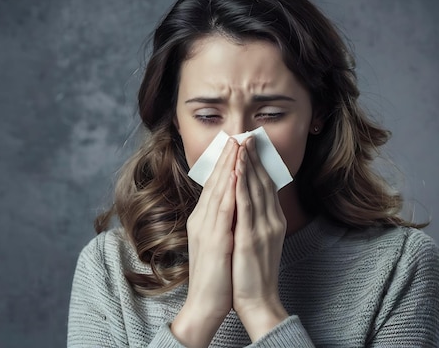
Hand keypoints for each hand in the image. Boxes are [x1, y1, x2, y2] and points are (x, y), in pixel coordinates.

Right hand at [171, 138, 238, 346]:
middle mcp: (202, 220)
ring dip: (228, 166)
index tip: (235, 145)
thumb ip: (222, 223)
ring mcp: (205, 229)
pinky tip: (235, 174)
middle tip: (237, 134)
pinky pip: (222, 210)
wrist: (205, 304)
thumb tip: (234, 206)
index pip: (215, 186)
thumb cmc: (216, 276)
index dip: (225, 164)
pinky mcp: (213, 240)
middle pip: (215, 182)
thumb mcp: (219, 243)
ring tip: (237, 145)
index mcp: (204, 220)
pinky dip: (228, 190)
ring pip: (218, 190)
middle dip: (227, 157)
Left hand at [232, 136, 288, 340]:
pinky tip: (237, 169)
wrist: (258, 301)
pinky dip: (242, 185)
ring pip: (255, 188)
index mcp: (272, 221)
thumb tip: (248, 201)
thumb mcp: (259, 241)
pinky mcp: (251, 237)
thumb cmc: (254, 273)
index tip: (250, 145)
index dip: (258, 164)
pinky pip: (246, 205)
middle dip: (254, 157)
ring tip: (242, 143)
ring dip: (248, 164)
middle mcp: (271, 220)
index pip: (265, 186)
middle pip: (263, 182)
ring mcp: (262, 228)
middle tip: (247, 135)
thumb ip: (257, 220)